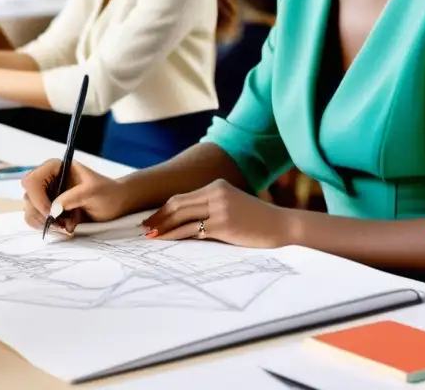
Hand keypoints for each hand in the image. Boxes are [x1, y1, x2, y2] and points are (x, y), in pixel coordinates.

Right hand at [22, 159, 124, 233]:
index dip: (37, 199)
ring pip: (30, 212)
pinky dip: (48, 228)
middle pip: (27, 198)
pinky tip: (65, 227)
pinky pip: (37, 221)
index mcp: (55, 168)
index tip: (52, 213)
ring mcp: (45, 195)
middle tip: (62, 224)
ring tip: (67, 226)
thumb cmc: (108, 193)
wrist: (115, 204)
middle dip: (42, 215)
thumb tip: (53, 209)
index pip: (32, 181)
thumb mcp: (94, 191)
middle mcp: (46, 180)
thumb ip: (73, 197)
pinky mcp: (48, 209)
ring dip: (46, 223)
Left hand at [140, 179, 294, 247]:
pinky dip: (175, 235)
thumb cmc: (256, 221)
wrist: (281, 226)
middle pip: (178, 204)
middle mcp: (216, 192)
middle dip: (158, 216)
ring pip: (181, 216)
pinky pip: (192, 230)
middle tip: (144, 228)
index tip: (152, 219)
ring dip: (163, 227)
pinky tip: (166, 241)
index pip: (183, 197)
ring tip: (150, 236)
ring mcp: (219, 207)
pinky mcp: (222, 223)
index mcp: (217, 185)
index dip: (164, 208)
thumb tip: (185, 223)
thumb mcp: (232, 206)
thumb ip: (211, 208)